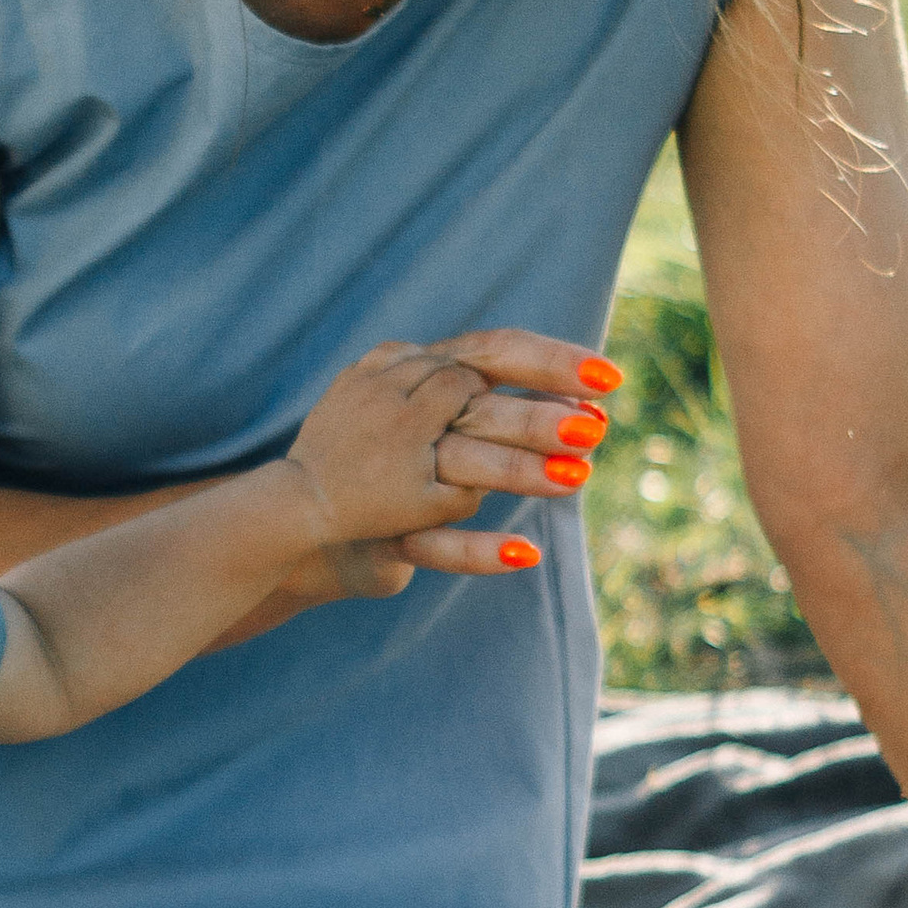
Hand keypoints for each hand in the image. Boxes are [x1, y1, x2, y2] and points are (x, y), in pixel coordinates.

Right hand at [280, 330, 618, 590]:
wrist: (296, 515)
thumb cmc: (375, 463)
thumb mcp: (425, 415)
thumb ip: (483, 403)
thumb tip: (580, 413)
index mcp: (413, 373)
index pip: (492, 352)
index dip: (552, 362)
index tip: (611, 379)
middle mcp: (400, 412)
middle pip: (478, 403)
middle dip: (539, 413)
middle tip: (598, 426)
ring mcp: (388, 470)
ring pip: (461, 463)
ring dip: (520, 469)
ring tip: (578, 478)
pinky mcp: (383, 526)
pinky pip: (430, 539)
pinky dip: (477, 549)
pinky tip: (525, 555)